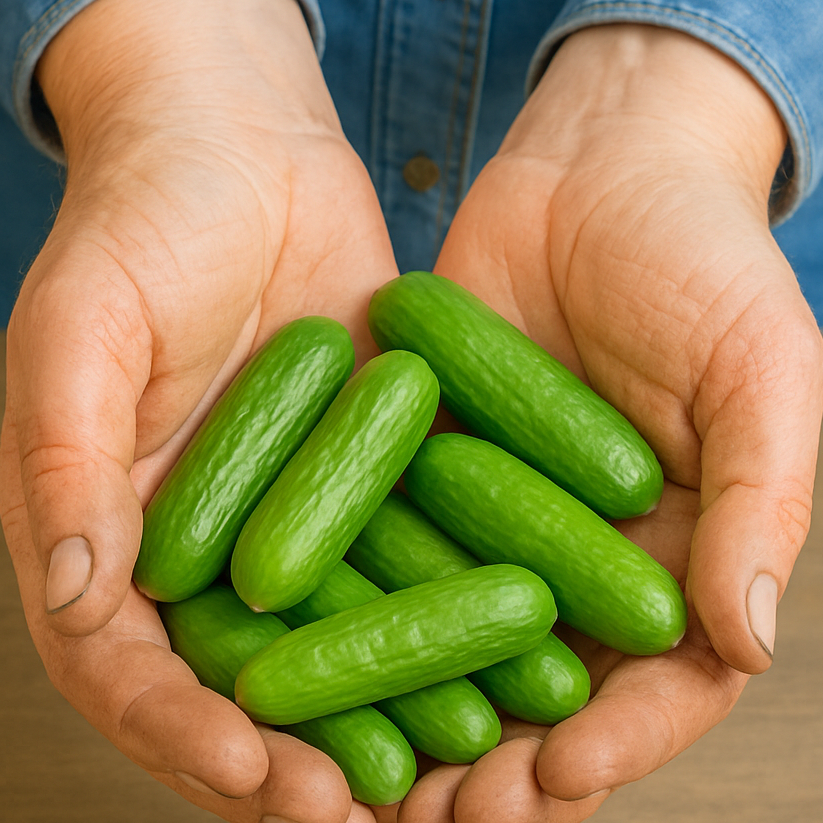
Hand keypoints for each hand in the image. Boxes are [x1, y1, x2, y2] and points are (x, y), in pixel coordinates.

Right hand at [0, 0, 396, 818]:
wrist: (239, 155)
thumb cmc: (138, 225)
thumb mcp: (81, 332)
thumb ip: (65, 459)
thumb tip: (74, 592)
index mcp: (113, 531)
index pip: (134, 668)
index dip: (190, 734)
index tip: (267, 780)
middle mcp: (208, 541)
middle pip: (247, 676)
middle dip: (306, 752)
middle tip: (374, 813)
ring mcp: (296, 512)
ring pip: (342, 631)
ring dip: (392, 703)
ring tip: (454, 767)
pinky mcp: (370, 471)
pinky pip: (409, 550)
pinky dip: (447, 607)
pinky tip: (503, 650)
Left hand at [397, 24, 822, 821]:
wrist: (601, 168)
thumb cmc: (702, 257)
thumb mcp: (759, 367)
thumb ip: (763, 499)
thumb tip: (745, 637)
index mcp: (678, 547)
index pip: (659, 678)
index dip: (616, 741)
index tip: (555, 782)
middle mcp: (583, 547)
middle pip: (545, 682)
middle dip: (497, 759)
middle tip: (436, 817)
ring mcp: (498, 509)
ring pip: (454, 633)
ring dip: (412, 707)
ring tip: (365, 776)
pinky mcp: (427, 459)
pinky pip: (391, 541)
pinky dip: (358, 601)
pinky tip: (312, 650)